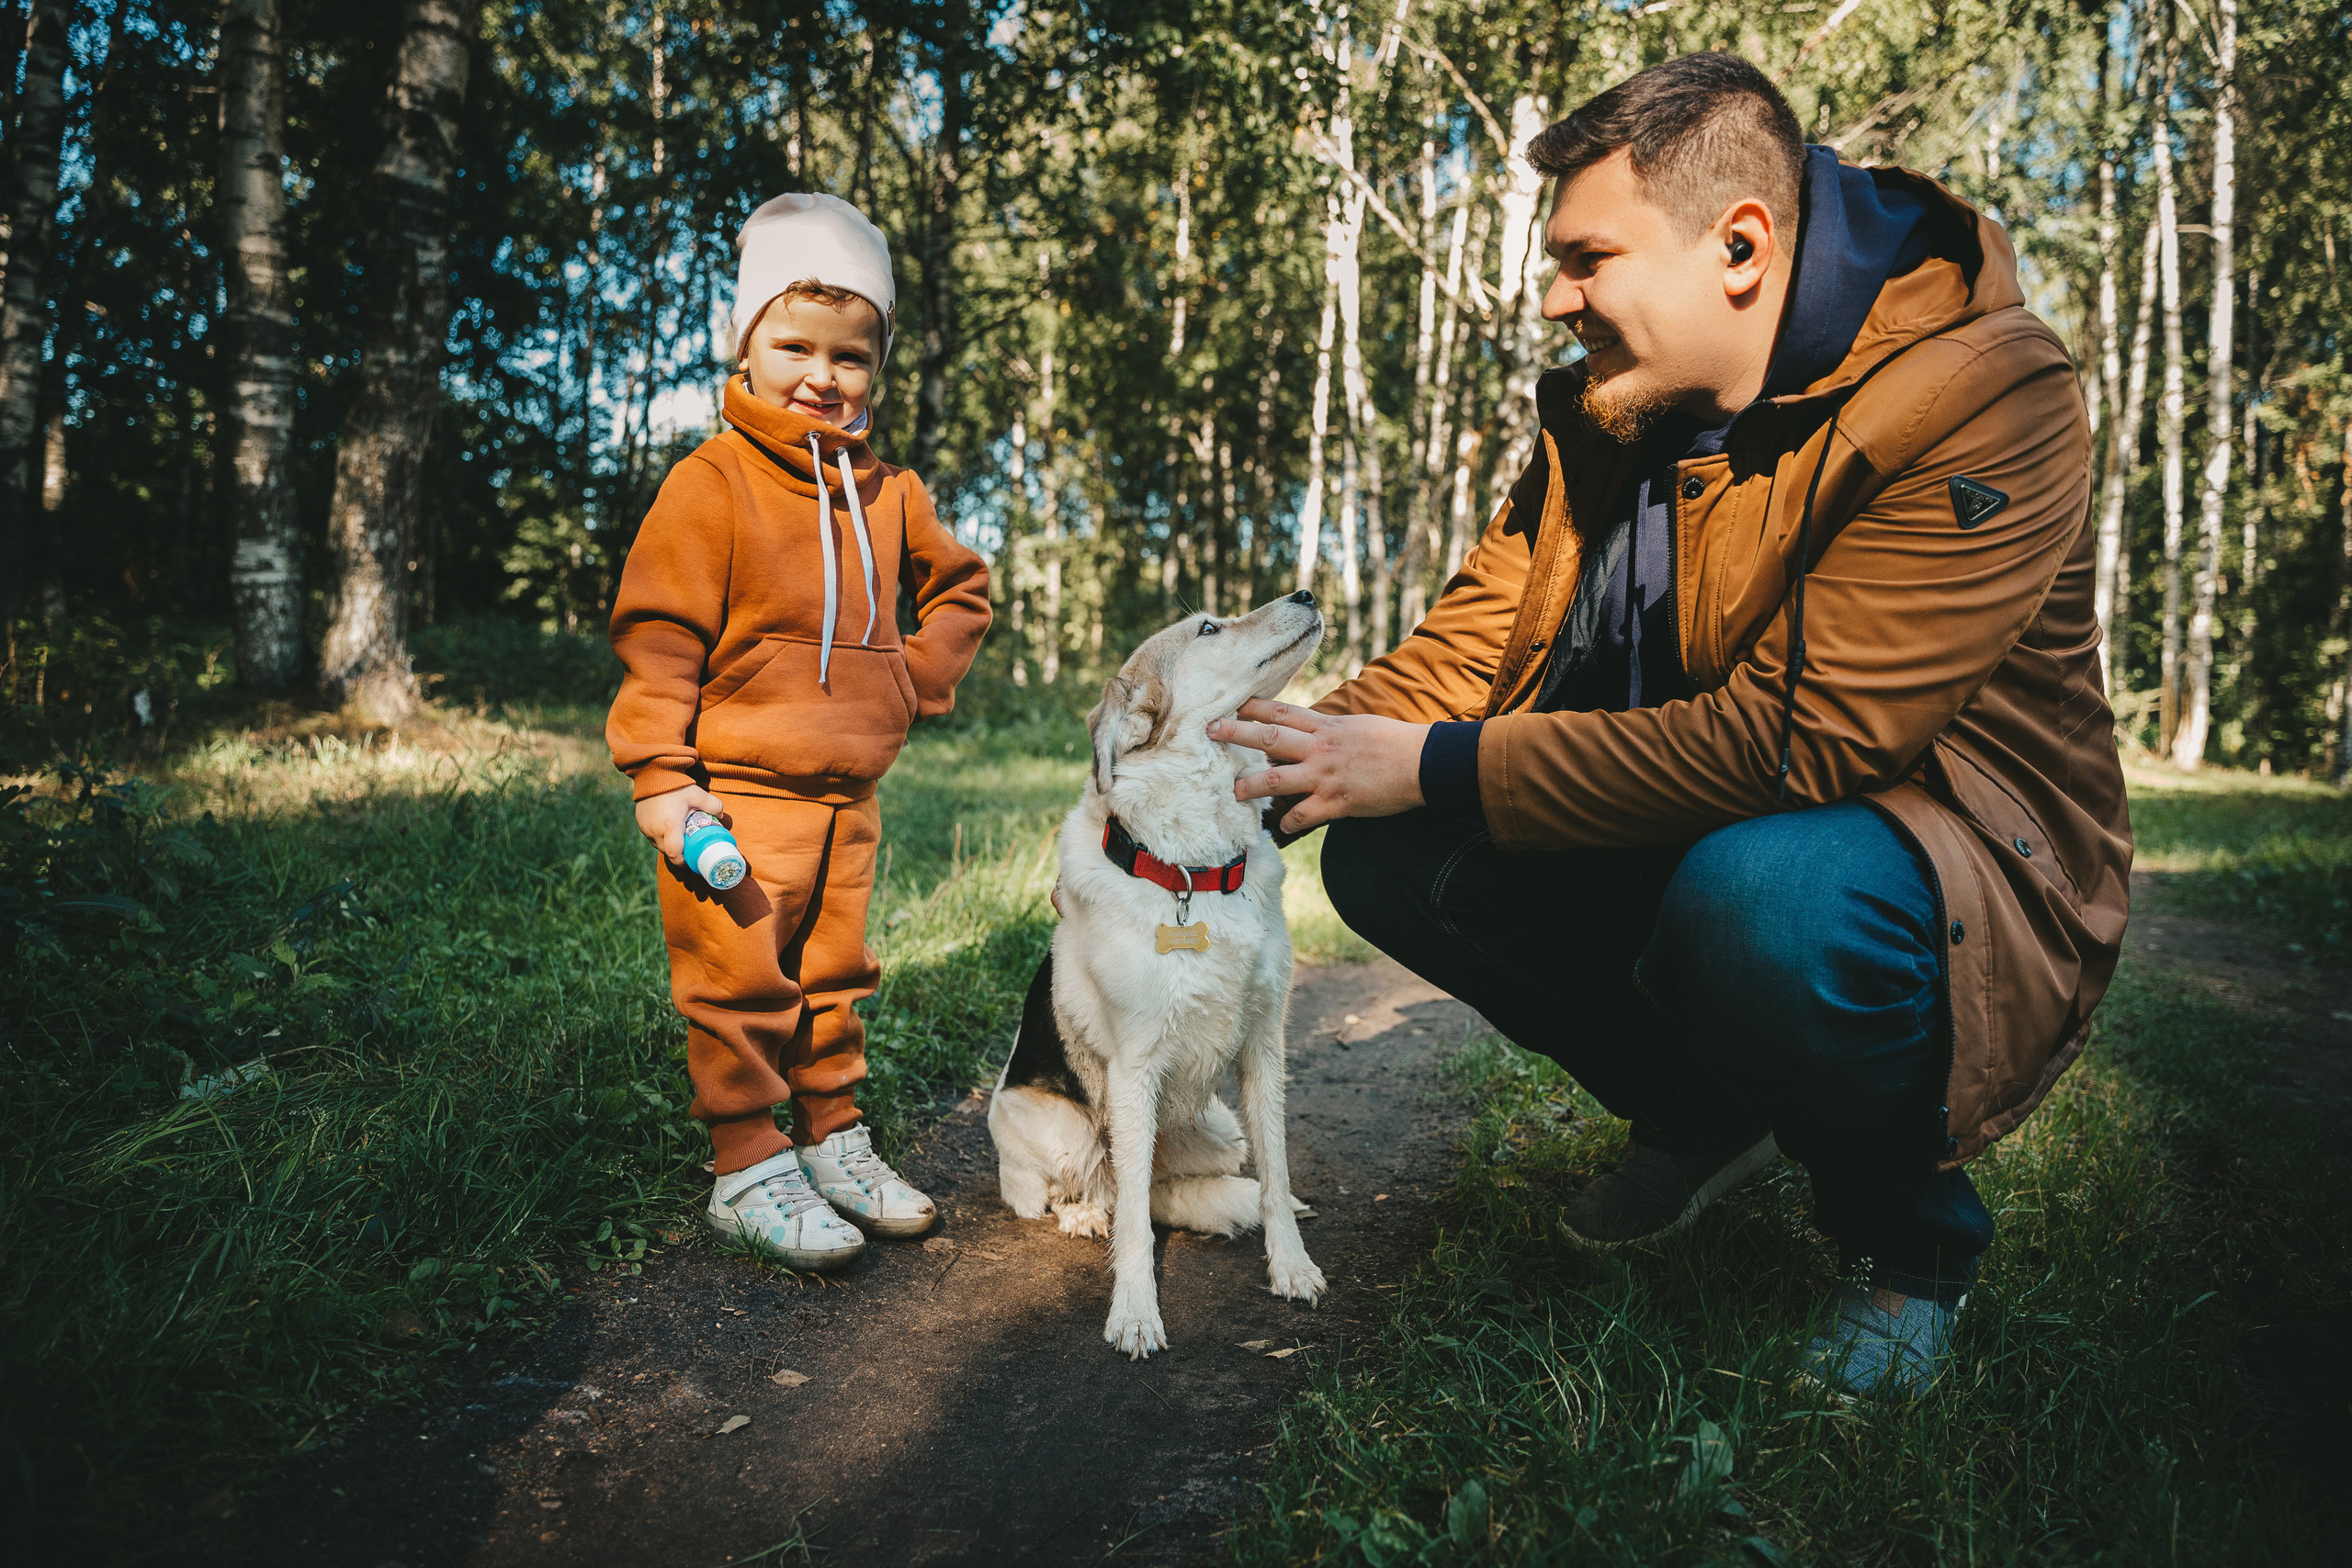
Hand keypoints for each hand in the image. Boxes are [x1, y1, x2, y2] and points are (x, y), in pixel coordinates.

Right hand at [635, 783, 727, 865]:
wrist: (652, 773)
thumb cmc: (676, 786)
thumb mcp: (698, 794)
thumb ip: (714, 805)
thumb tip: (722, 817)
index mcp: (670, 826)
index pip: (675, 855)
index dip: (684, 862)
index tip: (691, 860)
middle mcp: (655, 830)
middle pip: (668, 852)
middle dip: (678, 853)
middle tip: (689, 847)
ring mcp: (646, 828)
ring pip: (658, 845)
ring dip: (668, 845)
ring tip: (679, 837)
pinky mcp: (640, 823)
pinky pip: (651, 837)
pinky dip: (660, 837)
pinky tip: (668, 830)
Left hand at [1207, 699, 1427, 834]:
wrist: (1424, 763)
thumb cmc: (1395, 742)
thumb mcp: (1359, 726)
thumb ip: (1331, 729)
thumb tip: (1314, 730)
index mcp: (1327, 727)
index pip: (1284, 713)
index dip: (1255, 708)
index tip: (1233, 704)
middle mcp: (1321, 748)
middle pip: (1270, 738)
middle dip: (1237, 733)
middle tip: (1210, 730)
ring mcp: (1326, 775)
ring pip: (1277, 778)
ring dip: (1251, 786)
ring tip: (1234, 791)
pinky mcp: (1337, 802)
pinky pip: (1303, 815)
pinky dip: (1289, 822)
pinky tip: (1279, 828)